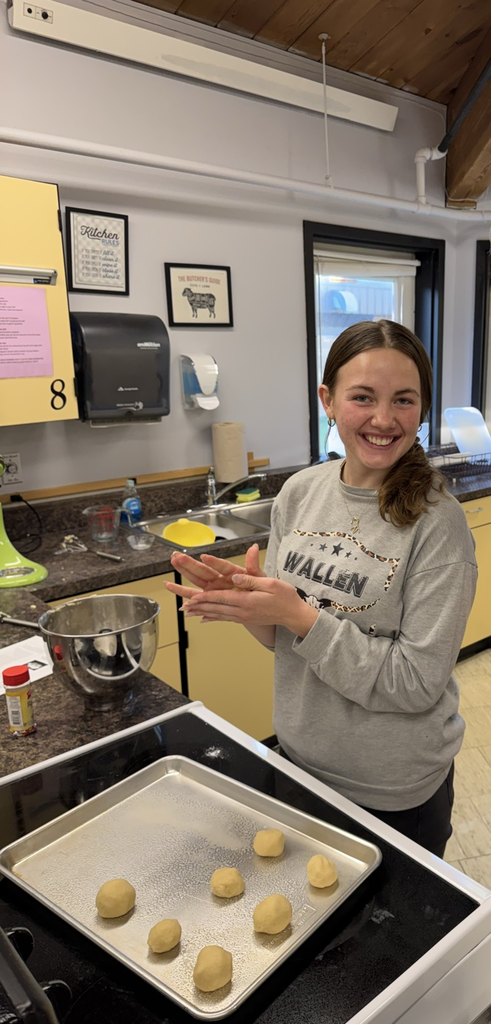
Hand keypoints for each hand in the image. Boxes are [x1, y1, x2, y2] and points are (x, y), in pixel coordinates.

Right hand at [165, 543, 265, 600]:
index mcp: (231, 573)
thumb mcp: (259, 577)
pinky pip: (193, 596)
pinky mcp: (208, 597)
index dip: (214, 562)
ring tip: (173, 563)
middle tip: (178, 556)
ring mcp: (212, 588)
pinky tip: (171, 587)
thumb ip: (253, 564)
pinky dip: (182, 593)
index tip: (205, 557)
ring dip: (183, 572)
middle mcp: (219, 579)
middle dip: (190, 564)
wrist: (255, 605)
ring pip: (195, 580)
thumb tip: (254, 548)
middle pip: (203, 571)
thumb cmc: (256, 589)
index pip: (222, 567)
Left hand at [181, 572, 317, 636]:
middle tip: (183, 605)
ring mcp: (243, 617)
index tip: (192, 597)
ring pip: (218, 614)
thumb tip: (234, 577)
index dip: (205, 597)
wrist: (293, 615)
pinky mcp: (245, 619)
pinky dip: (212, 618)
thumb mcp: (271, 583)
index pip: (221, 598)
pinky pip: (225, 619)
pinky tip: (204, 619)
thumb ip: (251, 580)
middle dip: (198, 605)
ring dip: (201, 612)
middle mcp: (242, 611)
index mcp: (247, 601)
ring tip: (188, 612)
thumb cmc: (285, 596)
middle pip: (216, 607)